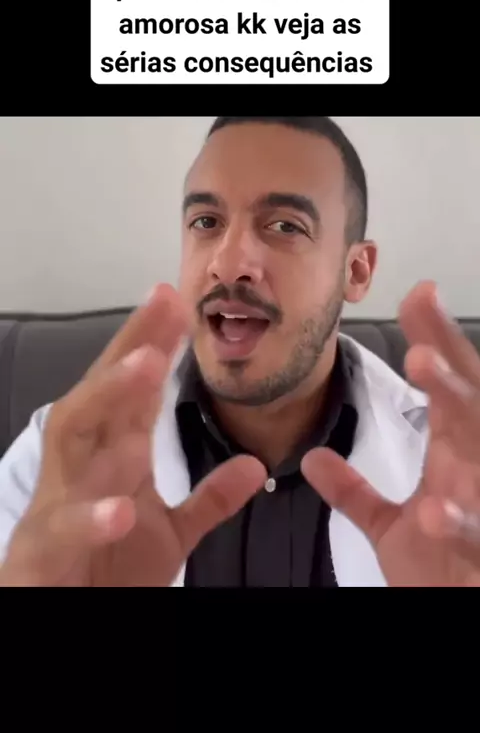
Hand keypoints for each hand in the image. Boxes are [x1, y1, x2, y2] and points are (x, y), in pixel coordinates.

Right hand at [0, 284, 265, 585]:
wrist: (61, 617)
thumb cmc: (107, 567)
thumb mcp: (171, 532)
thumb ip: (210, 499)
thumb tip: (254, 466)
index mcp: (114, 458)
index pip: (136, 393)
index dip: (157, 346)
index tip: (181, 301)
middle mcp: (84, 466)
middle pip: (104, 392)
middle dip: (132, 345)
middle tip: (165, 304)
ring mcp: (60, 501)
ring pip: (73, 435)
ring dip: (107, 396)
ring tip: (146, 365)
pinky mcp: (44, 546)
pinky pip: (65, 526)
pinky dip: (91, 516)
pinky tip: (121, 508)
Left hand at [302, 281, 479, 586]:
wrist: (459, 605)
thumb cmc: (440, 567)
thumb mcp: (390, 526)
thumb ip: (354, 490)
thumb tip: (313, 459)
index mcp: (455, 459)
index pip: (446, 390)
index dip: (435, 342)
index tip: (418, 293)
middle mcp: (475, 470)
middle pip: (467, 403)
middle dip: (445, 361)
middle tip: (417, 316)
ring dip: (455, 405)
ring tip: (424, 366)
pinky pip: (475, 533)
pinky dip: (458, 520)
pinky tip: (435, 508)